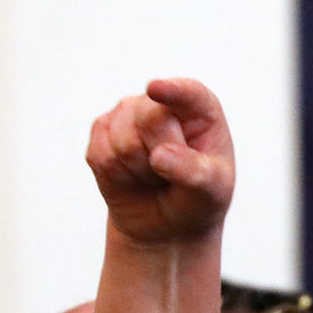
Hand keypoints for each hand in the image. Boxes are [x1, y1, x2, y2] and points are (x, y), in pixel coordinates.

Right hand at [86, 78, 236, 246]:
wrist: (166, 222)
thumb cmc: (197, 198)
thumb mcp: (211, 192)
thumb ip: (194, 173)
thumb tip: (159, 156)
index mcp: (199, 109)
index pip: (189, 93)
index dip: (172, 91)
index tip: (155, 89)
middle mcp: (160, 103)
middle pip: (149, 120)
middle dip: (159, 158)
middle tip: (172, 174)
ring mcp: (127, 114)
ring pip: (123, 142)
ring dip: (139, 172)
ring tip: (154, 177)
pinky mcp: (101, 132)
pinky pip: (101, 156)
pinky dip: (117, 178)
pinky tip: (131, 177)